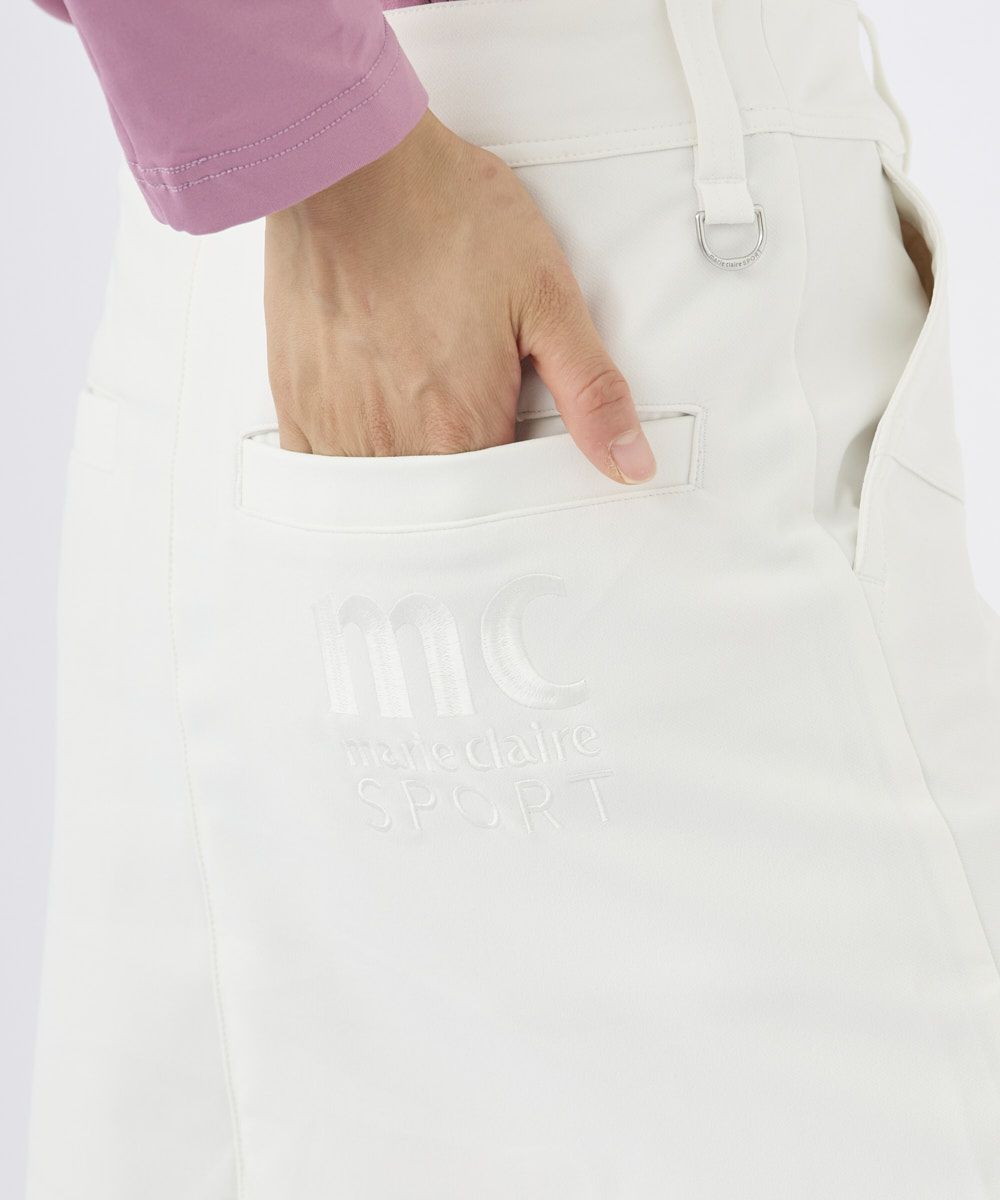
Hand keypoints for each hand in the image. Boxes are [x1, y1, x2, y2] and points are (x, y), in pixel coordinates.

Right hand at [264, 110, 655, 483]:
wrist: (353, 165)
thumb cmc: (448, 217)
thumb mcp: (548, 299)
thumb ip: (592, 394)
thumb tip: (634, 464)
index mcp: (462, 429)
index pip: (499, 504)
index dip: (514, 487)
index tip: (515, 452)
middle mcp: (395, 444)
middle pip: (437, 509)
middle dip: (461, 487)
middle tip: (466, 424)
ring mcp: (338, 429)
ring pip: (379, 498)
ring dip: (408, 480)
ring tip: (421, 419)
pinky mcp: (296, 404)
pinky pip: (321, 473)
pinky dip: (350, 467)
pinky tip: (370, 426)